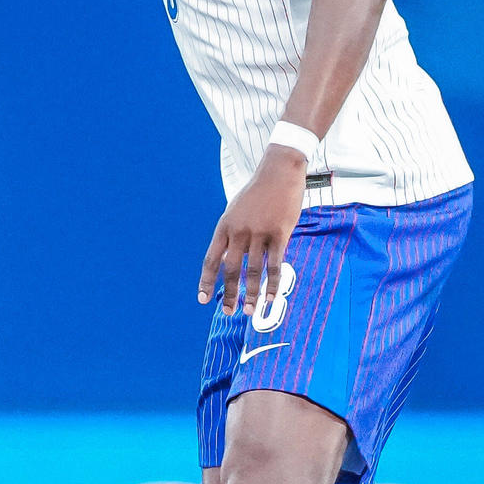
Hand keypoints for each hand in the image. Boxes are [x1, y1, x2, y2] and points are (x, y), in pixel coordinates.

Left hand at [200, 146, 304, 314]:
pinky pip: (275, 265)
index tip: (203, 299)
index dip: (206, 281)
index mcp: (225, 226)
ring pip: (253, 271)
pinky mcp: (280, 233)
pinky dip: (273, 284)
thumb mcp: (235, 211)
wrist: (279, 171)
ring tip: (249, 311)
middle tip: (229, 312)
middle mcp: (239, 231)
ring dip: (250, 294)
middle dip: (229, 294)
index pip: (211, 259)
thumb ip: (230, 236)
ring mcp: (259, 232)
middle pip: (231, 269)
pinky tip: (271, 298)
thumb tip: (224, 261)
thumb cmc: (257, 193)